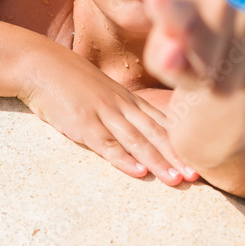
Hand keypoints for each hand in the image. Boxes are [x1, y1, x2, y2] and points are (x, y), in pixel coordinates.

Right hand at [17, 52, 197, 186]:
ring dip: (157, 161)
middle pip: (156, 134)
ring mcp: (104, 114)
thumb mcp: (105, 93)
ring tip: (176, 179)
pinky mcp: (83, 123)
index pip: (162, 123)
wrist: (42, 66)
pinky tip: (137, 172)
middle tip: (198, 176)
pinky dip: (122, 158)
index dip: (182, 143)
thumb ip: (124, 109)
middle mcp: (122, 106)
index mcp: (129, 100)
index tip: (201, 160)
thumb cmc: (73, 81)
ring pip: (136, 141)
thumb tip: (144, 127)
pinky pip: (106, 143)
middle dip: (177, 156)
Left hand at [142, 0, 244, 97]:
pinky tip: (240, 72)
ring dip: (221, 87)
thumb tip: (172, 55)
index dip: (164, 2)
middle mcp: (216, 5)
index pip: (172, 8)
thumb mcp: (164, 64)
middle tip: (198, 72)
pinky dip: (243, 88)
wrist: (226, 68)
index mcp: (181, 8)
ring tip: (218, 73)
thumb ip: (162, 60)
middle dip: (199, 76)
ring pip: (229, 78)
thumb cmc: (184, 62)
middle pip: (204, 58)